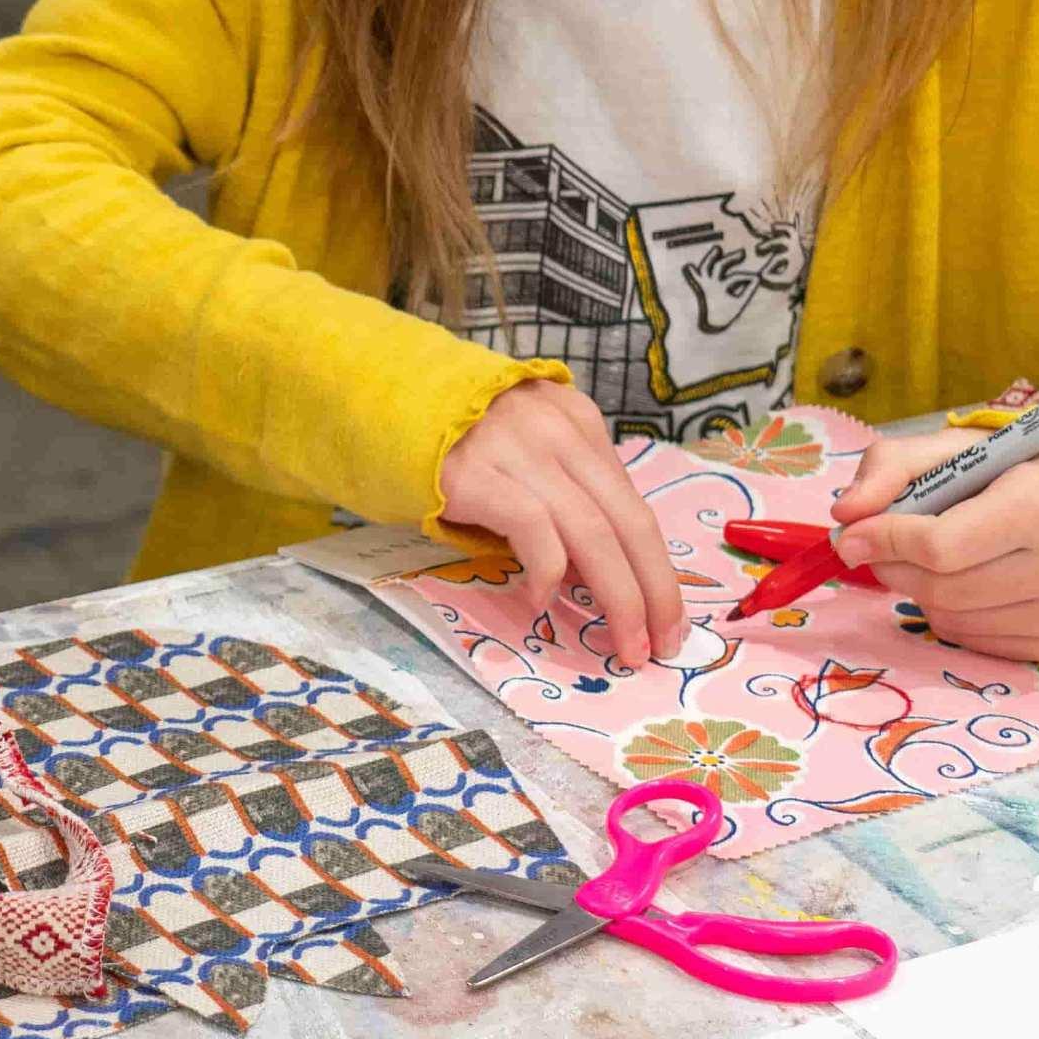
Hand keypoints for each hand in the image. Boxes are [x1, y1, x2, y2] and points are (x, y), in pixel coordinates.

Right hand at [436, 379, 684, 664]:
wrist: (373, 393)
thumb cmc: (446, 437)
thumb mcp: (522, 448)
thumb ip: (560, 490)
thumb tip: (593, 570)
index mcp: (578, 423)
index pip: (633, 505)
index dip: (657, 568)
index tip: (665, 615)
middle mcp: (560, 432)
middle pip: (630, 522)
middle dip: (655, 592)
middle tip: (663, 644)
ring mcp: (520, 450)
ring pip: (594, 532)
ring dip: (619, 597)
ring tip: (624, 644)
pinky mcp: (477, 473)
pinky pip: (535, 528)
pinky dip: (549, 571)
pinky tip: (542, 602)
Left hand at [835, 433, 1038, 660]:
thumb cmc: (1016, 472)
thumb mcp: (956, 448)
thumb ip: (892, 466)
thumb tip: (846, 515)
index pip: (940, 545)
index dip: (885, 541)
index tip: (853, 535)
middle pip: (939, 589)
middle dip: (893, 566)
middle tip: (880, 546)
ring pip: (950, 620)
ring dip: (919, 591)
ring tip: (933, 558)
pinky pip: (971, 641)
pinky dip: (950, 615)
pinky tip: (965, 582)